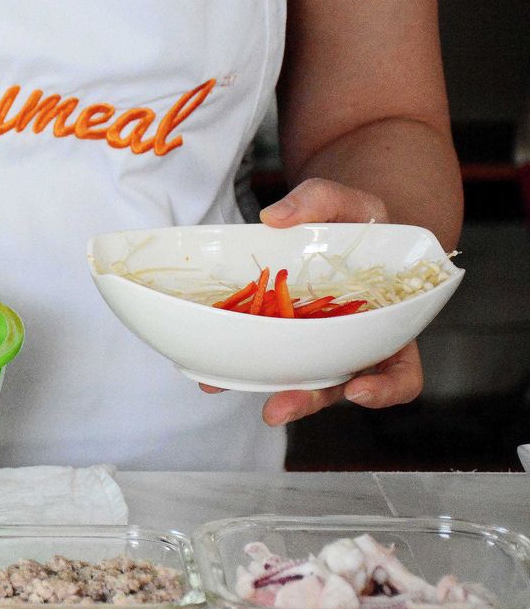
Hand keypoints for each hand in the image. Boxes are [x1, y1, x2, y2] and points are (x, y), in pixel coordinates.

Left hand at [199, 177, 424, 424]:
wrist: (326, 225)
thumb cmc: (353, 219)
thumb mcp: (349, 202)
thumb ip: (321, 201)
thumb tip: (275, 217)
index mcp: (387, 325)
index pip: (400, 373)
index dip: (386, 389)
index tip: (359, 389)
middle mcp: (351, 347)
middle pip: (337, 388)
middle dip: (306, 401)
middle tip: (278, 407)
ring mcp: (312, 348)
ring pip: (292, 382)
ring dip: (258, 390)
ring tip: (222, 388)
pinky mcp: (277, 340)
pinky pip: (260, 358)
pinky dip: (235, 365)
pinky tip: (207, 366)